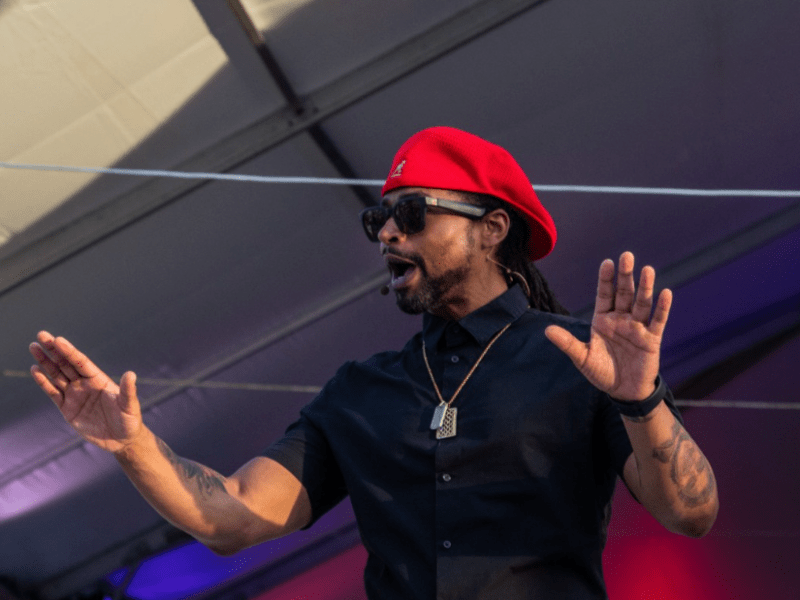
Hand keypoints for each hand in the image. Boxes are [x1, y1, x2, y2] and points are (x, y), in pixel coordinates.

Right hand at [29, 331, 141, 452]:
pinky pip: (53, 393)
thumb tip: (131, 374)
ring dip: (45, 362)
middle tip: (41, 335)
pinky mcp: (67, 408)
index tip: (58, 339)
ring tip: (34, 347)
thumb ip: (127, 390)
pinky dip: (44, 382)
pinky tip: (35, 371)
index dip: (70, 351)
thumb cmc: (129, 419)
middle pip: (66, 364)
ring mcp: (75, 395)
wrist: (121, 439)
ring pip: (57, 375)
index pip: (81, 362)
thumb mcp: (129, 405)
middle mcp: (85, 384)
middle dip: (54, 350)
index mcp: (99, 379)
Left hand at [544, 252, 671, 400]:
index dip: (606, 279)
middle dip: (625, 276)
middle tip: (627, 256)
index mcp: (602, 319)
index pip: (604, 294)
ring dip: (645, 287)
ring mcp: (637, 327)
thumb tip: (546, 330)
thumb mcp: (582, 358)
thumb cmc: (601, 372)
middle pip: (624, 293)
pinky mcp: (651, 339)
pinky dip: (662, 308)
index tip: (607, 262)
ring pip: (641, 303)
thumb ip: (567, 343)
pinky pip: (658, 321)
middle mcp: (620, 319)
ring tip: (647, 270)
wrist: (623, 391)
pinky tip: (665, 293)